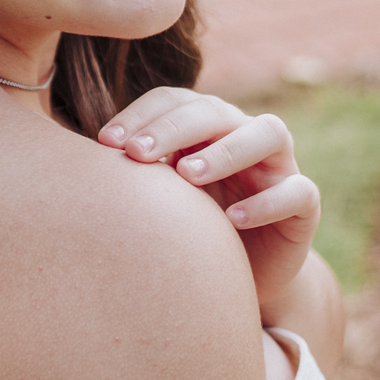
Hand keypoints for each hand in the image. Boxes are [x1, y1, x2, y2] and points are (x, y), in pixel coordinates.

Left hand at [99, 88, 321, 314]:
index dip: (141, 114)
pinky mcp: (304, 205)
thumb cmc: (190, 230)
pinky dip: (266, 202)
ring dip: (225, 150)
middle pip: (216, 109)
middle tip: (137, 155)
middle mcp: (243, 134)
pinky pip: (297, 191)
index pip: (174, 100)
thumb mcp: (160, 200)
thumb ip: (135, 175)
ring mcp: (279, 166)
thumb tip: (75, 163)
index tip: (104, 142)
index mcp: (204, 125)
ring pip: (267, 133)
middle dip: (175, 128)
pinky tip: (230, 220)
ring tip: (187, 175)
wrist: (240, 279)